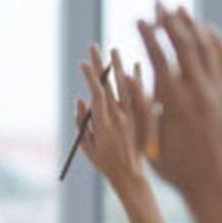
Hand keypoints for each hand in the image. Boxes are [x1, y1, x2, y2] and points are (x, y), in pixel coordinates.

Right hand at [76, 45, 152, 186]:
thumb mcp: (87, 146)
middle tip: (95, 46)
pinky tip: (136, 66)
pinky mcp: (141, 119)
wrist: (130, 176)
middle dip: (100, 64)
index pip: (96, 92)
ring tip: (114, 50)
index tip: (83, 62)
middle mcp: (118, 116)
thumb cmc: (105, 163)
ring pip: (125, 86)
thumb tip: (80, 100)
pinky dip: (138, 81)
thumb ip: (82, 123)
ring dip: (119, 66)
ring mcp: (131, 116)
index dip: (90, 76)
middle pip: (109, 84)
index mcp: (102, 122)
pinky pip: (140, 96)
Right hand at [135, 4, 221, 198]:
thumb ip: (143, 108)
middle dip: (170, 21)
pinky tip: (209, 32)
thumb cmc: (177, 169)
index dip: (148, 35)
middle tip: (159, 4)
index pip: (159, 57)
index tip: (139, 20)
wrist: (216, 186)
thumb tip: (133, 79)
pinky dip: (218, 44)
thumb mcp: (151, 140)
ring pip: (208, 49)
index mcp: (174, 103)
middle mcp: (199, 93)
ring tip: (182, 11)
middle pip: (184, 45)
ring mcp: (221, 93)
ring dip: (193, 27)